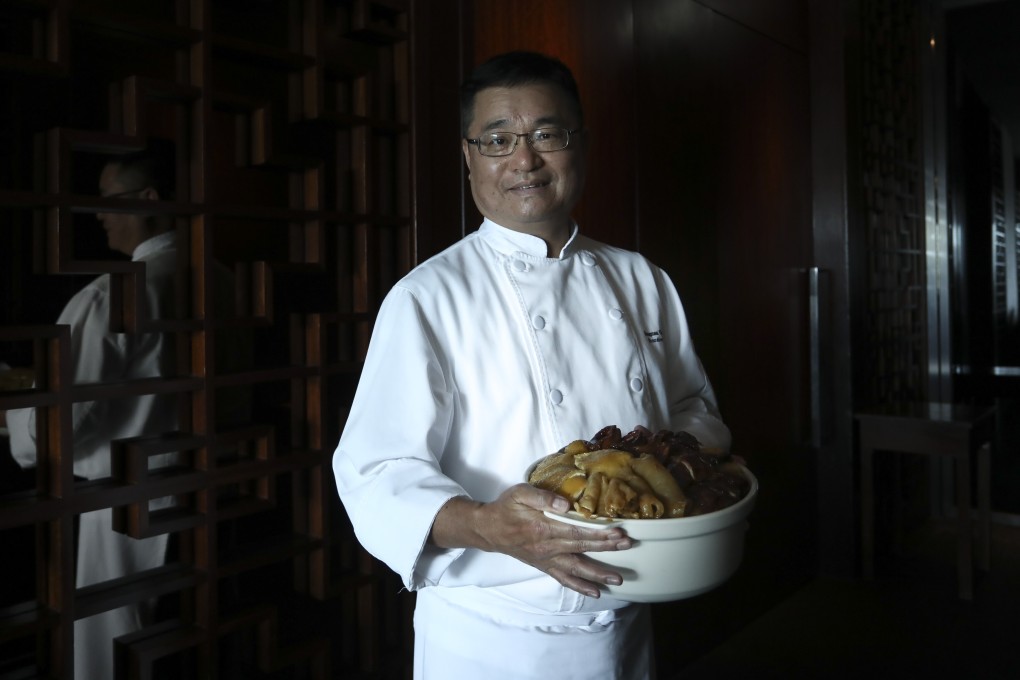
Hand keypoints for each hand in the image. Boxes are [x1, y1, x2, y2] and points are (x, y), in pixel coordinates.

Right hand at [431, 484, 632, 597]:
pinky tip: (594, 592)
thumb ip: (544, 497)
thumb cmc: (506, 508)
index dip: (599, 533)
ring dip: (597, 574)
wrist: (488, 529)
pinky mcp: (544, 566)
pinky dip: (579, 586)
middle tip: (627, 546)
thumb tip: (567, 504)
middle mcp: (547, 547)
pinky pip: (563, 579)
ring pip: (575, 569)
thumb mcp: (521, 494)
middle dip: (606, 548)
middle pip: (582, 549)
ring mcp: (546, 559)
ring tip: (617, 580)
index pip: (577, 531)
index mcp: (543, 527)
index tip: (618, 532)